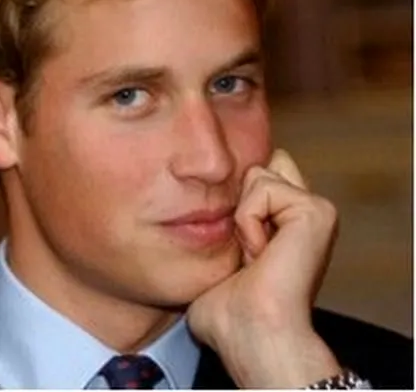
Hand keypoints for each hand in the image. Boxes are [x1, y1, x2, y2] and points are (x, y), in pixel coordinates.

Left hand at [187, 149, 341, 387]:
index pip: (255, 175)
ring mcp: (315, 210)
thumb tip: (181, 210)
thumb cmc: (227, 313)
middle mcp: (304, 213)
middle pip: (254, 166)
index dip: (231, 197)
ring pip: (255, 173)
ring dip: (241, 217)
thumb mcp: (213, 260)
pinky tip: (260, 254)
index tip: (231, 243)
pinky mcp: (317, 209)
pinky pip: (263, 186)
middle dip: (235, 203)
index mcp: (286, 224)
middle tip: (244, 252)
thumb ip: (213, 229)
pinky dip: (248, 220)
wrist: (250, 332)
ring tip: (253, 256)